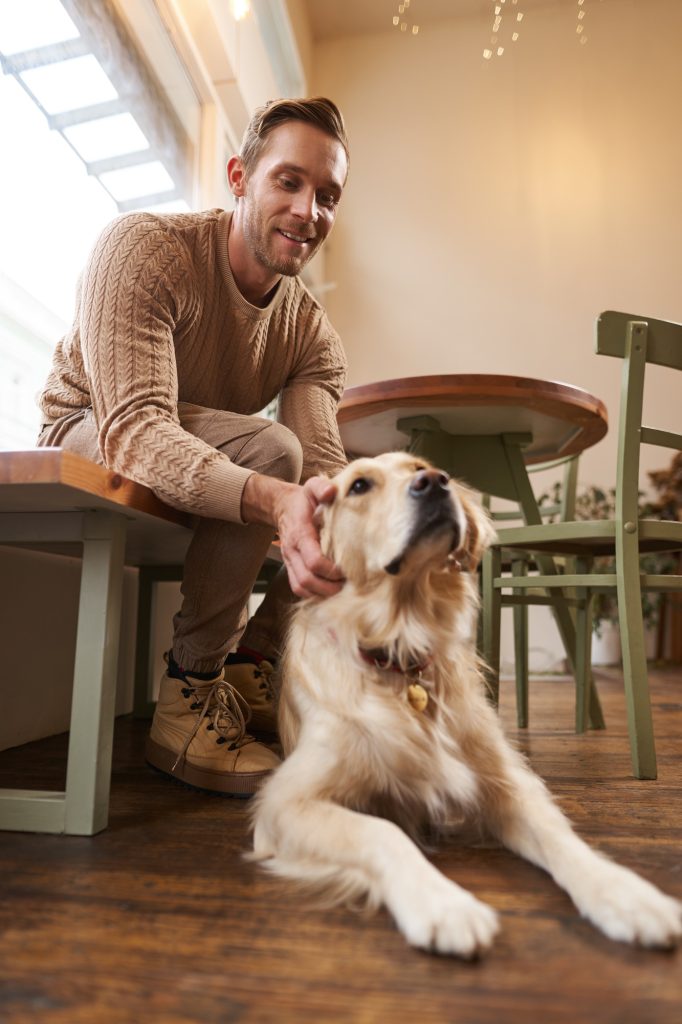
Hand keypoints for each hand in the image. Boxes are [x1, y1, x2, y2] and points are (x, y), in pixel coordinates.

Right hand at [241, 473, 343, 597]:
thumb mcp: (312, 486)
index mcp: (300, 533)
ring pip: (301, 587)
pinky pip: (298, 587)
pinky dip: (313, 593)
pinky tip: (329, 589)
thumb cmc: (303, 499)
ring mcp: (289, 561)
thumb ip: (322, 487)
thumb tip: (332, 492)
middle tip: (349, 584)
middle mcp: (292, 551)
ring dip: (322, 592)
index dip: (332, 570)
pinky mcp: (290, 567)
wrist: (282, 506)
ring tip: (341, 588)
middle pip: (308, 580)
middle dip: (330, 586)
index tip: (348, 569)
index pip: (314, 561)